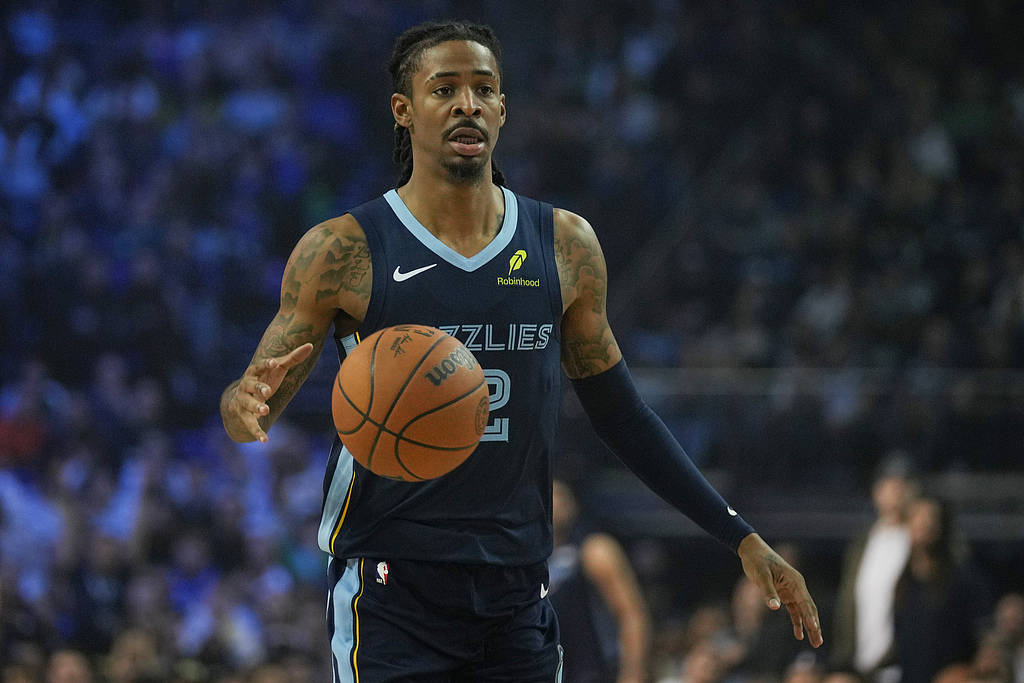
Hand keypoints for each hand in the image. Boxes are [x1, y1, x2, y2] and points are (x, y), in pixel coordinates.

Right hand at [224, 343, 313, 442]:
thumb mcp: (277, 369)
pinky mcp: (244, 416)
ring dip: (256, 407)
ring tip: (265, 411)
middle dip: (259, 388)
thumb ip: (292, 358)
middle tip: (268, 391)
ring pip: (248, 405)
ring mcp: (243, 401)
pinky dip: (257, 432)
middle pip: (251, 386)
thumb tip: (310, 345)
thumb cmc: (264, 379)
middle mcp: (246, 386)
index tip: (274, 362)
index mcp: (254, 373)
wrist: (238, 398)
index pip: (259, 366)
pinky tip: (265, 440)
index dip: (266, 365)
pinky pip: (250, 425)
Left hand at [738, 533, 822, 647]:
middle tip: (818, 643)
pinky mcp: (784, 593)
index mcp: (795, 581)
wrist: (752, 550)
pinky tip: (798, 634)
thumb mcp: (761, 575)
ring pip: (803, 611)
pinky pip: (794, 610)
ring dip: (808, 626)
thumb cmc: (757, 561)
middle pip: (809, 609)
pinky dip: (797, 621)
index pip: (805, 602)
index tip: (815, 629)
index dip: (810, 617)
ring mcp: (792, 590)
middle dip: (814, 626)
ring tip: (815, 642)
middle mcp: (797, 586)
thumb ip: (768, 591)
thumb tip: (775, 607)